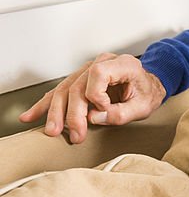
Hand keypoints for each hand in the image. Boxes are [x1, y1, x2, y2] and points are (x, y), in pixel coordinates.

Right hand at [18, 53, 165, 143]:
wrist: (149, 86)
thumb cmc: (147, 93)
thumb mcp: (144, 106)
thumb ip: (122, 112)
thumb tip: (94, 117)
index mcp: (122, 64)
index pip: (98, 74)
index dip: (96, 94)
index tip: (103, 109)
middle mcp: (102, 62)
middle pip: (77, 85)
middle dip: (73, 112)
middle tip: (75, 134)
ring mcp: (89, 70)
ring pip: (65, 89)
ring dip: (56, 112)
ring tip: (52, 130)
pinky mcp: (80, 80)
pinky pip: (60, 91)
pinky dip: (46, 105)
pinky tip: (32, 115)